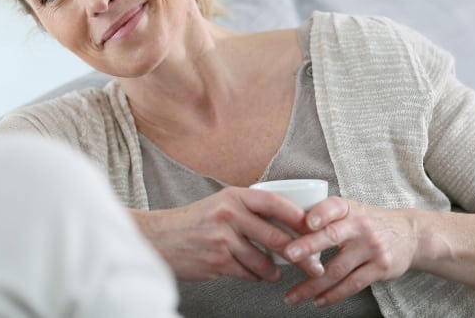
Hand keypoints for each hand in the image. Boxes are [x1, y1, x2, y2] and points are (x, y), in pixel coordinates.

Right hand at [131, 187, 324, 282]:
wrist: (158, 238)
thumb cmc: (192, 222)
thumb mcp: (219, 205)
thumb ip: (248, 210)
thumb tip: (287, 226)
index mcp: (232, 196)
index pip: (275, 203)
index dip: (299, 217)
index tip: (316, 229)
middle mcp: (229, 215)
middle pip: (277, 238)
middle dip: (301, 256)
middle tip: (315, 266)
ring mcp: (222, 240)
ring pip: (265, 262)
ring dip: (273, 272)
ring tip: (273, 272)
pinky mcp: (217, 262)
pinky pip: (248, 274)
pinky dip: (253, 276)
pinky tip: (248, 272)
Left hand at [282, 197, 417, 306]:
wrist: (410, 234)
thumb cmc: (368, 222)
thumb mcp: (350, 210)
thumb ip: (324, 216)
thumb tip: (285, 227)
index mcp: (349, 208)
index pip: (333, 206)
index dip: (320, 214)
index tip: (306, 223)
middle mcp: (361, 226)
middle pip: (332, 236)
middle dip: (308, 246)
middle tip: (287, 255)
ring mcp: (372, 248)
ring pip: (338, 269)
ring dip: (312, 285)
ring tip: (293, 295)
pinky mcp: (380, 268)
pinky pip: (352, 285)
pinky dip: (333, 295)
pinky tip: (318, 300)